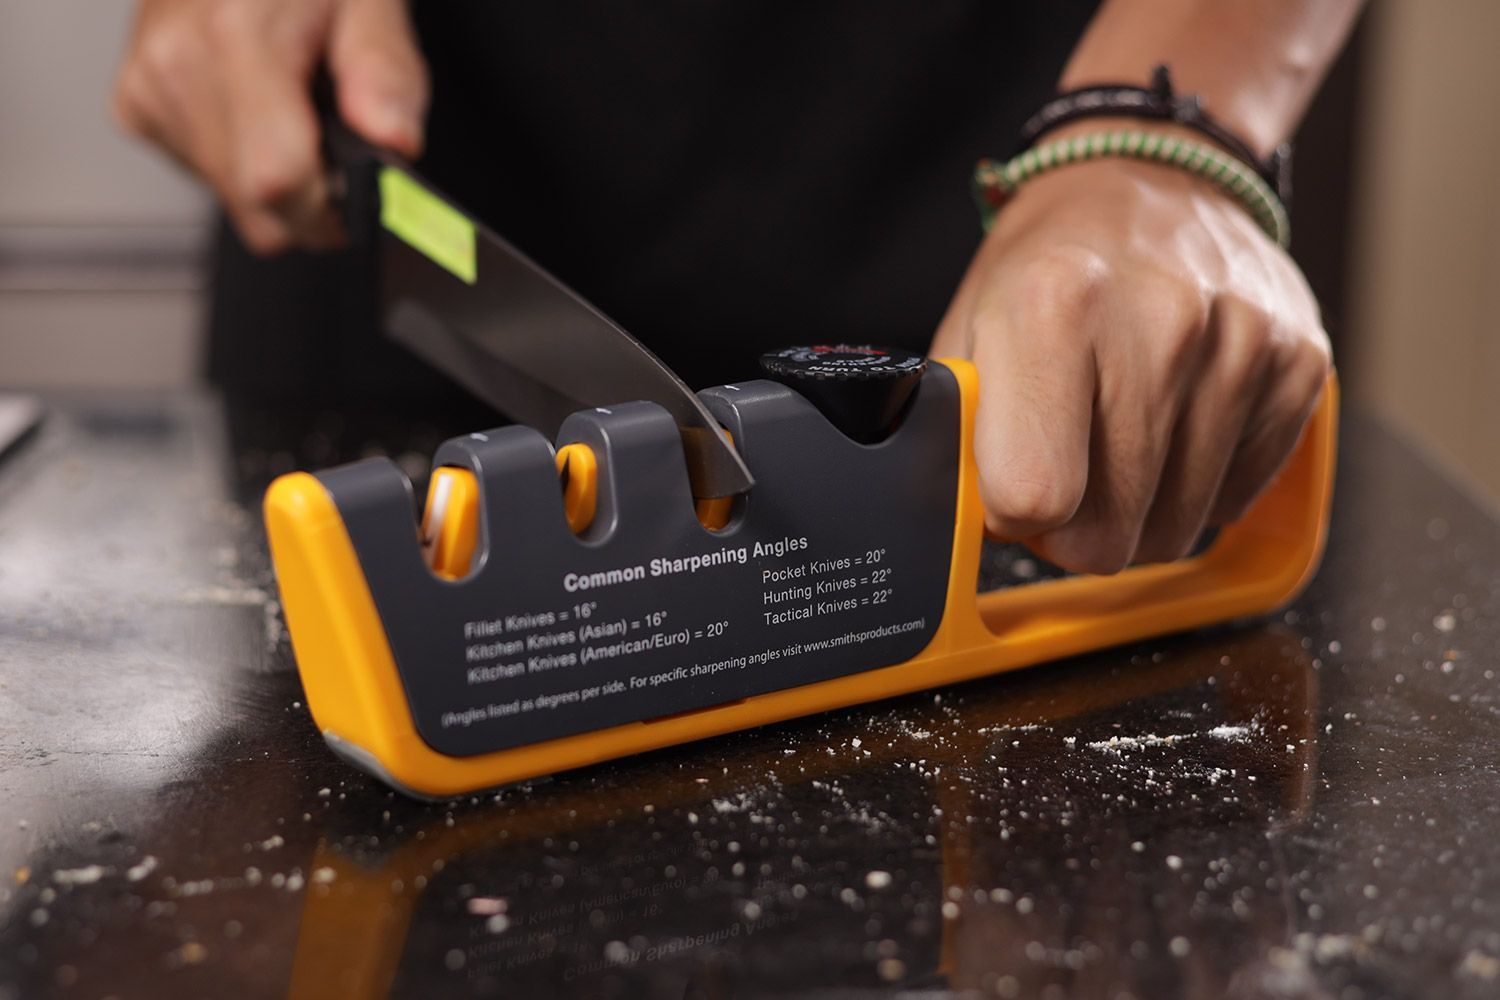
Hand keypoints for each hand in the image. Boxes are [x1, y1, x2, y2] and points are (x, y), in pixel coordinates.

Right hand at [113, 0, 427, 253]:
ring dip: (277, 178)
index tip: (363, 193)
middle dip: (312, 201)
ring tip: (294, 106)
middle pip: (256, 208)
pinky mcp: (134, 104)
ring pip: (233, 201)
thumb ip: (386, 71)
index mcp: (237, 35)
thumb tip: (392, 140)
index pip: (278, 181)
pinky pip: (204, 177)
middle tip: (337, 140)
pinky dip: (241, 160)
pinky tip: (257, 106)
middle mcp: (178, 64)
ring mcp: (150, 86)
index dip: (333, 209)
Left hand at [932, 139, 1330, 574]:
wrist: (1154, 178)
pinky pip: (1232, 501)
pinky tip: (1173, 421)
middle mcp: (1160, 323)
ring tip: (1116, 437)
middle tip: (1065, 471)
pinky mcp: (1299, 366)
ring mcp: (1241, 345)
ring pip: (1175, 530)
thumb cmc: (1050, 264)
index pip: (1036, 493)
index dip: (1014, 511)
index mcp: (1054, 306)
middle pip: (1109, 533)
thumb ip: (963, 430)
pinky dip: (1196, 485)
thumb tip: (977, 522)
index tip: (1013, 482)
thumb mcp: (971, 328)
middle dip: (1076, 527)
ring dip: (1136, 509)